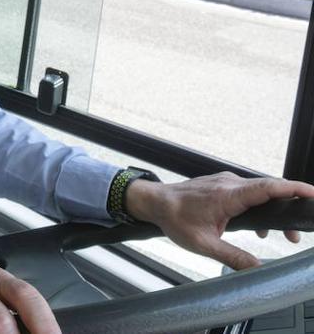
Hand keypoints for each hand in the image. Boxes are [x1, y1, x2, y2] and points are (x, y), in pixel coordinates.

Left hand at [125, 172, 313, 269]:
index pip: (268, 188)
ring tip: (283, 235)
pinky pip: (249, 192)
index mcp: (228, 195)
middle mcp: (230, 184)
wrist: (154, 201)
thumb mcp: (203, 244)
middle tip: (298, 232)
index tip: (313, 193)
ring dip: (275, 209)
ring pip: (260, 191)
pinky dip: (260, 206)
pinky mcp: (223, 185)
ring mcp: (226, 182)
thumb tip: (257, 269)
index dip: (294, 188)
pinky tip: (260, 228)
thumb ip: (232, 257)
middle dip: (290, 206)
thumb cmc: (174, 219)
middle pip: (270, 189)